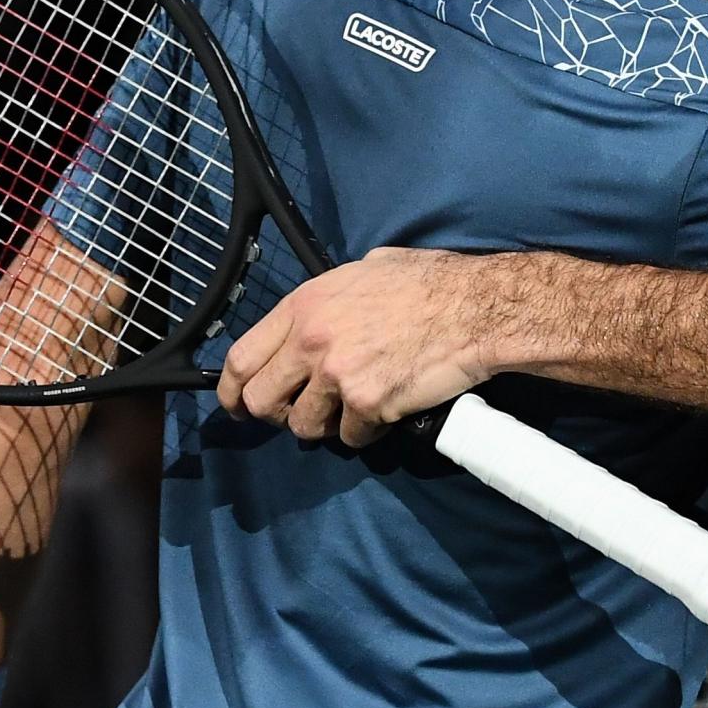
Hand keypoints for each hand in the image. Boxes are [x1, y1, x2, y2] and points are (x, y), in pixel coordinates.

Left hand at [217, 245, 497, 444]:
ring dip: (325, 426)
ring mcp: (337, 376)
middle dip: (276, 414)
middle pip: (261, 401)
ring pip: (304, 427)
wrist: (474, 309)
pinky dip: (366, 432)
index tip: (237, 404)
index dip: (232, 389)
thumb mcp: (365, 270)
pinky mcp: (368, 404)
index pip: (241, 358)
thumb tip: (321, 313)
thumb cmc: (429, 283)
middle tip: (298, 415)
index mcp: (304, 305)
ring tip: (352, 411)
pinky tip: (386, 414)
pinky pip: (351, 437)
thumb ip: (329, 299)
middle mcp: (311, 341)